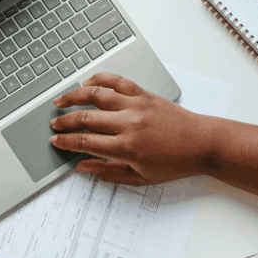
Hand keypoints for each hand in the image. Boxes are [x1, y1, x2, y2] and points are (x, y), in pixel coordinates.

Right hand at [49, 73, 215, 185]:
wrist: (202, 144)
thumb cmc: (174, 162)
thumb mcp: (140, 178)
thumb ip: (108, 172)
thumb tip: (83, 166)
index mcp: (126, 147)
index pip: (85, 142)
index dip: (66, 142)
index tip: (56, 141)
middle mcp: (128, 123)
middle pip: (85, 118)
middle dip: (64, 122)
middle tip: (54, 125)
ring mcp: (136, 105)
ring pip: (96, 95)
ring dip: (74, 96)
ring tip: (60, 100)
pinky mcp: (143, 94)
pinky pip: (116, 81)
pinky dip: (99, 79)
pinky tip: (87, 83)